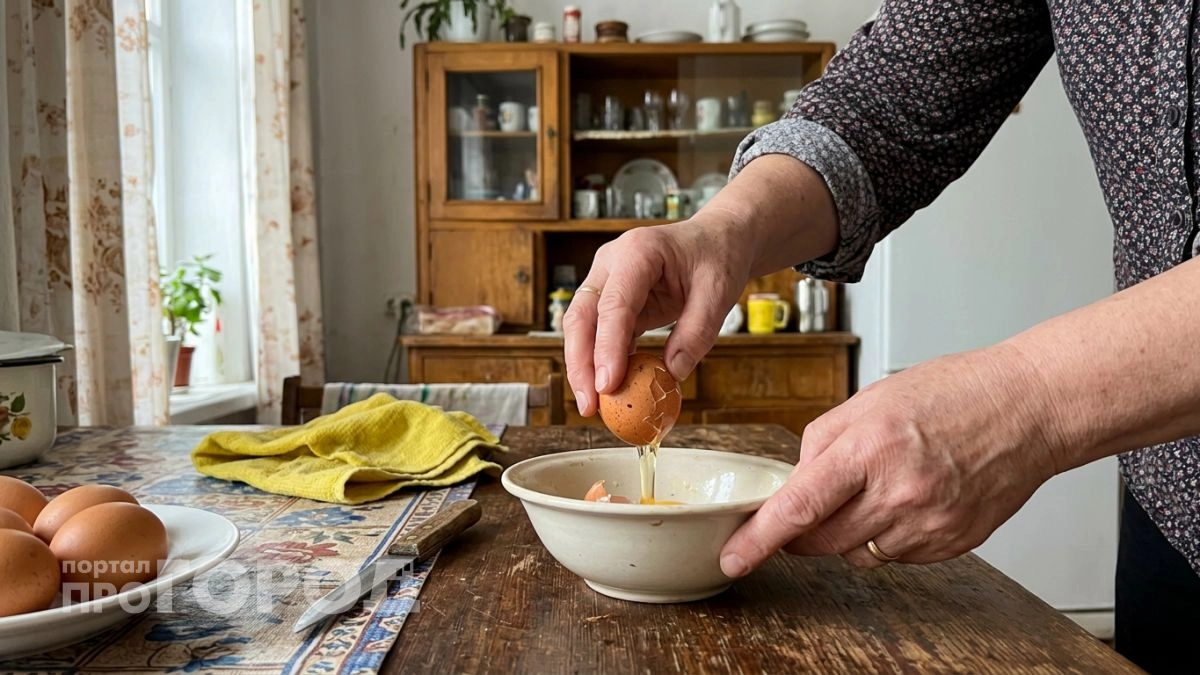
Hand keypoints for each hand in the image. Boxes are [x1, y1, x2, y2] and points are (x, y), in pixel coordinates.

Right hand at [563, 214, 753, 415]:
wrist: (717, 240)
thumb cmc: (718, 257)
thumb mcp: (719, 291)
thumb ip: (697, 331)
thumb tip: (672, 374)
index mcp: (637, 252)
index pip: (614, 304)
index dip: (607, 346)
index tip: (606, 384)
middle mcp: (612, 264)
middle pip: (581, 316)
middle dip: (580, 363)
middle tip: (588, 404)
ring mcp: (607, 282)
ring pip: (582, 328)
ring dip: (585, 368)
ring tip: (593, 406)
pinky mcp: (613, 302)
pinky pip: (600, 335)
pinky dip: (603, 363)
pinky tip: (610, 389)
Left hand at [719, 344, 1063, 575]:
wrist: (1027, 408)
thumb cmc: (953, 393)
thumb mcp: (870, 399)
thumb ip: (822, 441)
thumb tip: (796, 484)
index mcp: (871, 447)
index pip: (801, 506)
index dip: (761, 538)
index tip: (735, 557)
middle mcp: (900, 491)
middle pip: (823, 541)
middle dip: (802, 533)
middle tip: (809, 507)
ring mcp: (930, 523)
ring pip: (858, 553)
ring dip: (849, 532)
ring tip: (879, 486)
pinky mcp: (953, 543)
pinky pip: (897, 556)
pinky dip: (888, 535)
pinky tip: (909, 498)